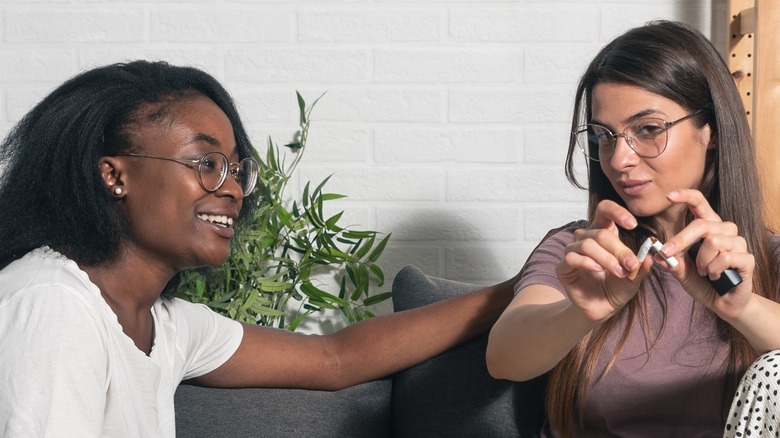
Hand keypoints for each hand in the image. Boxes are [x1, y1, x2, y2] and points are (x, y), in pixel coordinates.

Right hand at [555, 200, 652, 322]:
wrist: (602, 308)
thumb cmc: (617, 287)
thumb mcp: (635, 276)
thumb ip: (641, 265)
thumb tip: (650, 254)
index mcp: (603, 233)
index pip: (604, 210)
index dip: (617, 212)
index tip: (632, 224)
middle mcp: (586, 239)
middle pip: (600, 233)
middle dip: (618, 249)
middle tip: (631, 264)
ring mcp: (573, 252)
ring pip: (586, 244)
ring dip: (606, 258)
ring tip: (619, 272)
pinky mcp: (564, 267)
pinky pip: (572, 257)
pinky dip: (587, 262)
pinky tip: (598, 270)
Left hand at [657, 189, 753, 318]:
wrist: (722, 302)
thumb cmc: (702, 282)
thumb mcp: (681, 271)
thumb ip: (671, 261)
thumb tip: (656, 254)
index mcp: (708, 226)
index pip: (700, 203)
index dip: (685, 196)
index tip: (668, 196)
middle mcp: (725, 230)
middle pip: (702, 224)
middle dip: (681, 240)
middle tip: (667, 254)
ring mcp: (738, 243)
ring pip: (713, 242)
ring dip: (701, 262)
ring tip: (704, 272)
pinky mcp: (747, 258)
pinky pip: (725, 258)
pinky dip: (714, 270)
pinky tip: (716, 277)